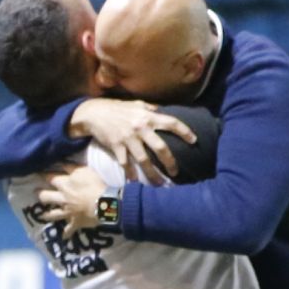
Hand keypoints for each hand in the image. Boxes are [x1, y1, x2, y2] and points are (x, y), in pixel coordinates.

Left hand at [36, 162, 108, 230]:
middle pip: (46, 196)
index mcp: (64, 184)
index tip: (36, 173)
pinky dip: (67, 233)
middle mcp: (62, 198)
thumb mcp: (83, 170)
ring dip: (47, 215)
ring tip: (43, 216)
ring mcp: (67, 212)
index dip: (43, 175)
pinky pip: (69, 229)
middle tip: (36, 193)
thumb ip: (70, 166)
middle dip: (40, 194)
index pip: (49, 178)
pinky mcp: (75, 222)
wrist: (103, 203)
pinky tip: (64, 236)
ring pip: (53, 214)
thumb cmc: (95, 184)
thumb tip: (59, 161)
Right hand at [70, 98, 193, 178]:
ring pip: (144, 160)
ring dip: (152, 174)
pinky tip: (135, 182)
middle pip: (160, 148)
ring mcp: (128, 138)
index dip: (184, 131)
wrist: (93, 113)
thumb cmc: (117, 108)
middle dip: (170, 162)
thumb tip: (162, 111)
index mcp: (147, 116)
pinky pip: (125, 164)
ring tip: (160, 184)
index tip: (194, 140)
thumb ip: (150, 108)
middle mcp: (140, 128)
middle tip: (175, 172)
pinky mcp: (116, 147)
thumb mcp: (135, 104)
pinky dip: (130, 174)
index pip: (171, 123)